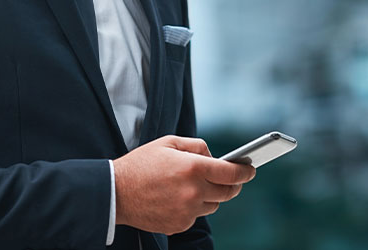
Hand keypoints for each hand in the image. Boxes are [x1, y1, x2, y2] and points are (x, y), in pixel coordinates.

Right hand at [112, 136, 255, 234]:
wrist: (116, 192)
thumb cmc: (141, 164)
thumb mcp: (167, 142)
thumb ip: (196, 145)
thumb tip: (214, 155)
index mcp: (192, 167)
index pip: (231, 172)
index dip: (245, 170)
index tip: (251, 168)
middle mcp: (193, 191)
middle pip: (228, 192)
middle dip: (234, 184)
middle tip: (233, 179)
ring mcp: (188, 211)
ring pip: (214, 205)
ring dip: (211, 195)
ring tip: (194, 185)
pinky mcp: (180, 224)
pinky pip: (196, 215)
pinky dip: (193, 206)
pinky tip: (177, 197)